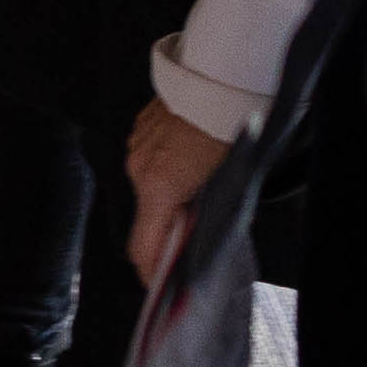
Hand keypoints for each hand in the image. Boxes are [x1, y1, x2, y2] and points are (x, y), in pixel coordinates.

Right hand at [122, 99, 228, 288]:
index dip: (151, 272)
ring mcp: (137, 145)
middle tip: (192, 235)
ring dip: (168, 197)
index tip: (161, 285)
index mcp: (158, 187)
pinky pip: (149, 160)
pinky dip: (166, 169)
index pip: (142, 248)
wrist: (222, 81)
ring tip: (197, 190)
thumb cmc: (230, 133)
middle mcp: (138, 167)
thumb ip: (199, 221)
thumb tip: (191, 244)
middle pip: (146, 217)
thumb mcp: (223, 186)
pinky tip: (188, 159)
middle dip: (166, 230)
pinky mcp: (141, 127)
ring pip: (149, 187)